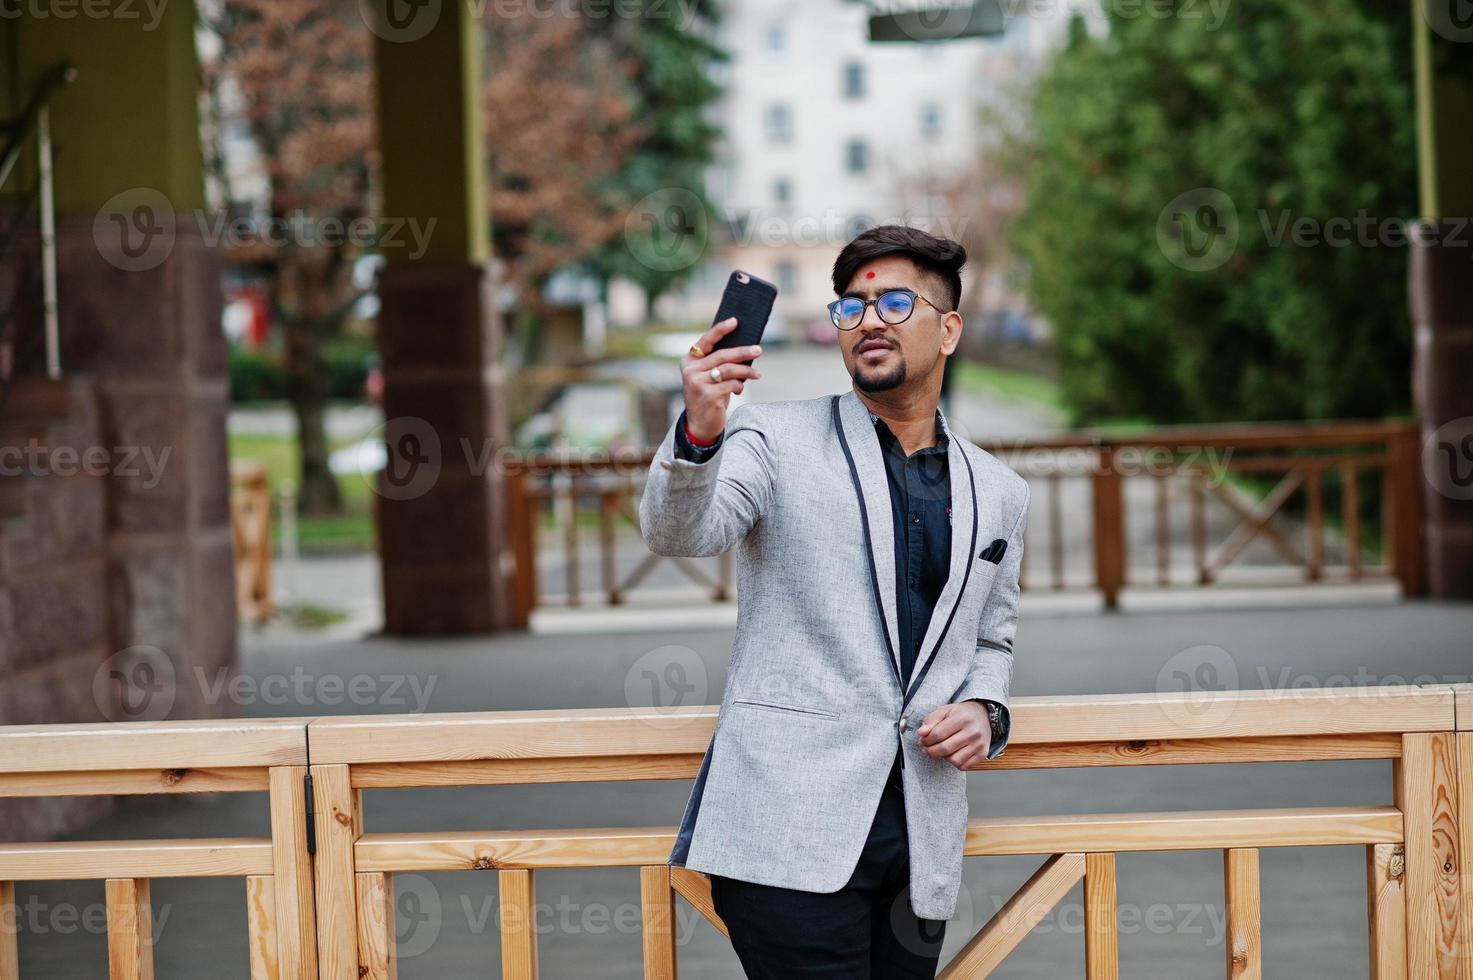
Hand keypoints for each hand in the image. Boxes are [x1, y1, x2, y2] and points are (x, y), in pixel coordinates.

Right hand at [682, 317, 762, 442]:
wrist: (700, 424)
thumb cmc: (709, 395)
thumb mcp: (709, 377)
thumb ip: (719, 364)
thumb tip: (746, 349)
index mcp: (689, 361)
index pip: (705, 341)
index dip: (720, 330)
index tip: (735, 321)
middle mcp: (690, 371)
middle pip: (722, 355)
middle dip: (743, 352)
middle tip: (759, 350)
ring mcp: (698, 383)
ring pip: (729, 370)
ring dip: (746, 371)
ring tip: (757, 374)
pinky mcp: (708, 396)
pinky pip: (731, 384)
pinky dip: (739, 386)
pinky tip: (739, 389)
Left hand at [917, 701, 990, 769]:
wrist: (982, 715)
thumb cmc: (961, 714)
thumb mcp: (944, 711)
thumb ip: (930, 720)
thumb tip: (921, 733)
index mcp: (962, 718)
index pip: (938, 734)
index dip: (926, 740)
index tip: (922, 741)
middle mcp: (973, 731)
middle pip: (945, 748)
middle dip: (931, 751)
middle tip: (926, 749)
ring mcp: (979, 744)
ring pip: (954, 760)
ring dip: (943, 757)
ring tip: (941, 750)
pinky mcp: (983, 753)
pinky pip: (964, 766)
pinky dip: (955, 763)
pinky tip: (952, 754)